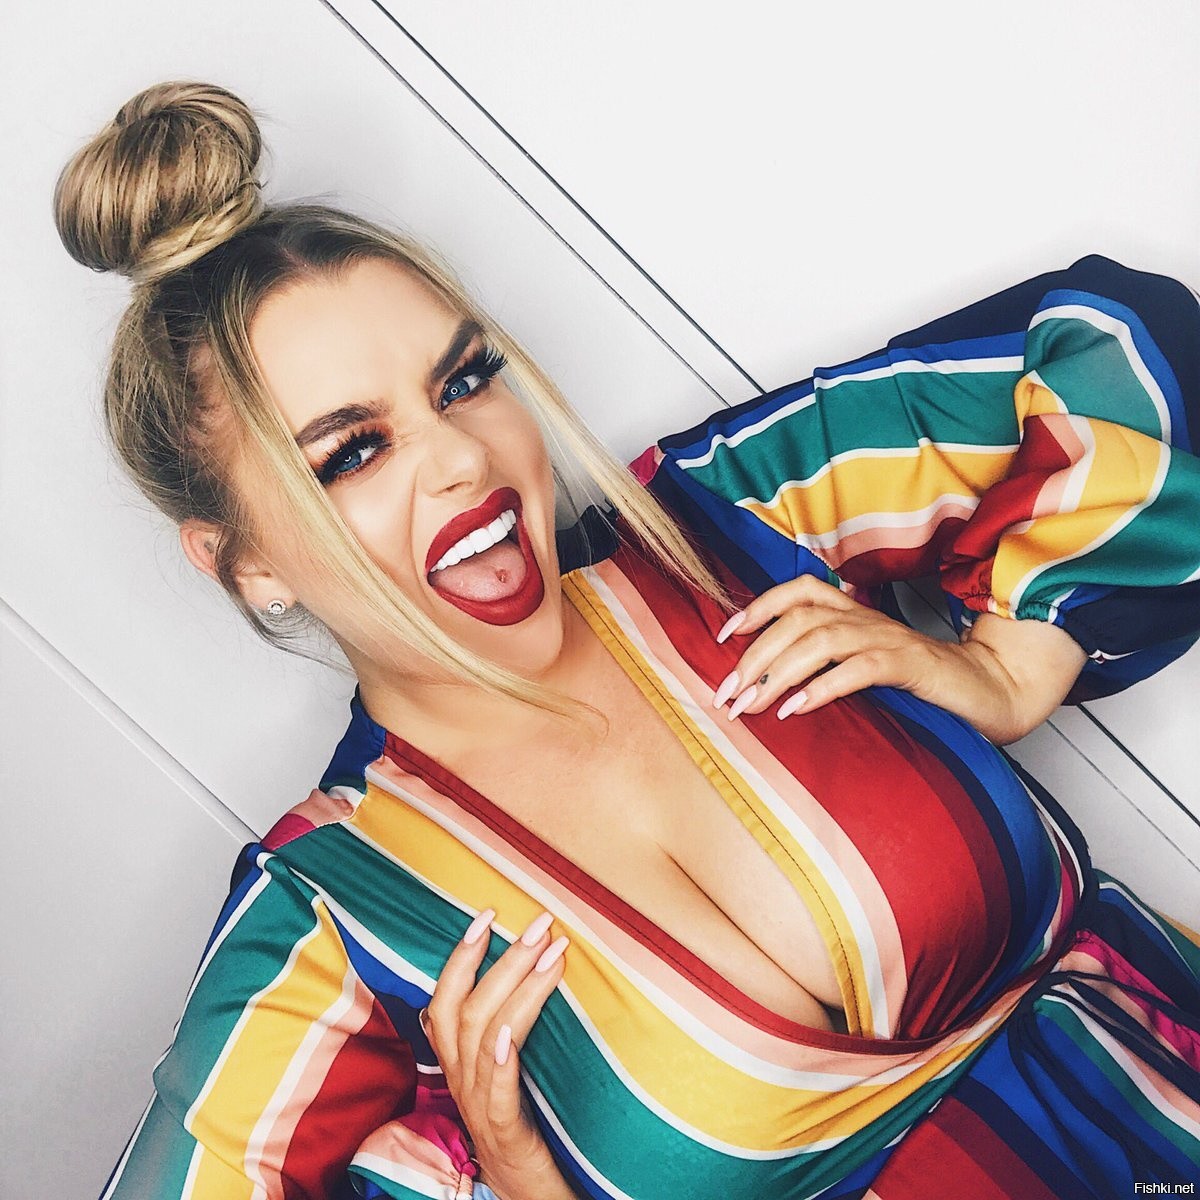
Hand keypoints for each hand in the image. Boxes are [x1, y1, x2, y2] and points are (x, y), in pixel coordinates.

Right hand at [423, 908, 576, 1199]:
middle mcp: (460, 1078)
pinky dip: (501, 1060)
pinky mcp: (503, 1133)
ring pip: (485, 1038)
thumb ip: (500, 1026)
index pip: (445, 998)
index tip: (486, 913)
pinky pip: (494, 1093)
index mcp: (458, 1061)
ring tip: (552, 954)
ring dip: (519, 990)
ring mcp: (478, 1105)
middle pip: (469, 1008)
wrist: (522, 1191)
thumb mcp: (499, 1070)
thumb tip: (522, 969)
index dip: (461, 954)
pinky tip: (512, 1034)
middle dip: (503, 959)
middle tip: (538, 923)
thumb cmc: (516, 1122)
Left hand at [711, 574, 1085, 744]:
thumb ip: (824, 662)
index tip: (722, 637)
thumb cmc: (918, 680)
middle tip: (727, 694)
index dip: (756, 607)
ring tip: (751, 705)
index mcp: (852, 612)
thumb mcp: (861, 664)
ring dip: (777, 673)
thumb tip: (766, 680)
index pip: (796, 592)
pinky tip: (795, 710)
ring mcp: (887, 638)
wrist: (986, 689)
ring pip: (819, 641)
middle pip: (796, 620)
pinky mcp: (909, 665)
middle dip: (754, 655)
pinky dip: (821, 688)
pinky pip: (858, 669)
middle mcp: (864, 617)